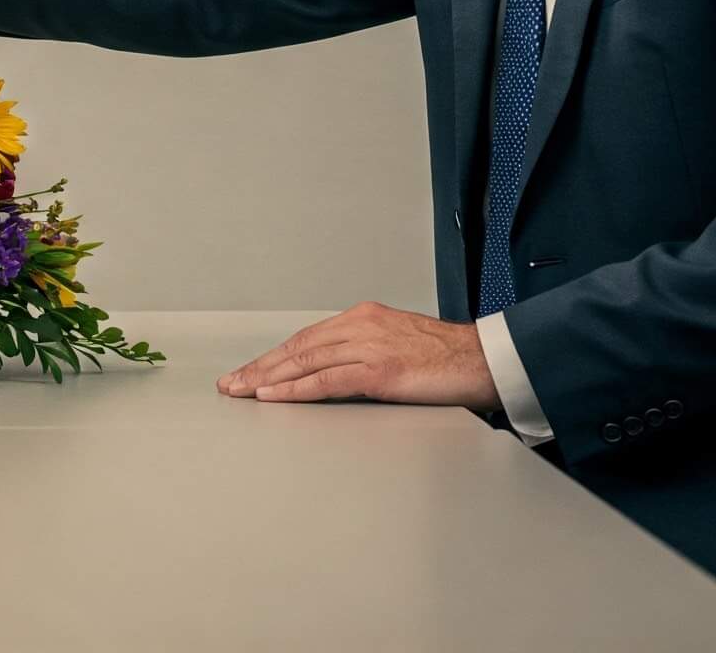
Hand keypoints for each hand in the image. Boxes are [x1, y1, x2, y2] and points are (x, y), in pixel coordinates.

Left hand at [217, 302, 498, 408]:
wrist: (484, 359)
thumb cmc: (446, 357)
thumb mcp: (395, 345)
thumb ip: (364, 352)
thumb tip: (335, 372)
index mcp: (361, 318)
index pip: (306, 338)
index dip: (274, 357)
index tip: (250, 371)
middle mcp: (359, 326)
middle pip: (297, 348)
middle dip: (261, 367)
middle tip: (231, 383)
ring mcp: (368, 347)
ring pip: (305, 362)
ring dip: (269, 379)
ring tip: (242, 391)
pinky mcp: (380, 371)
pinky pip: (328, 381)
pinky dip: (297, 389)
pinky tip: (276, 396)